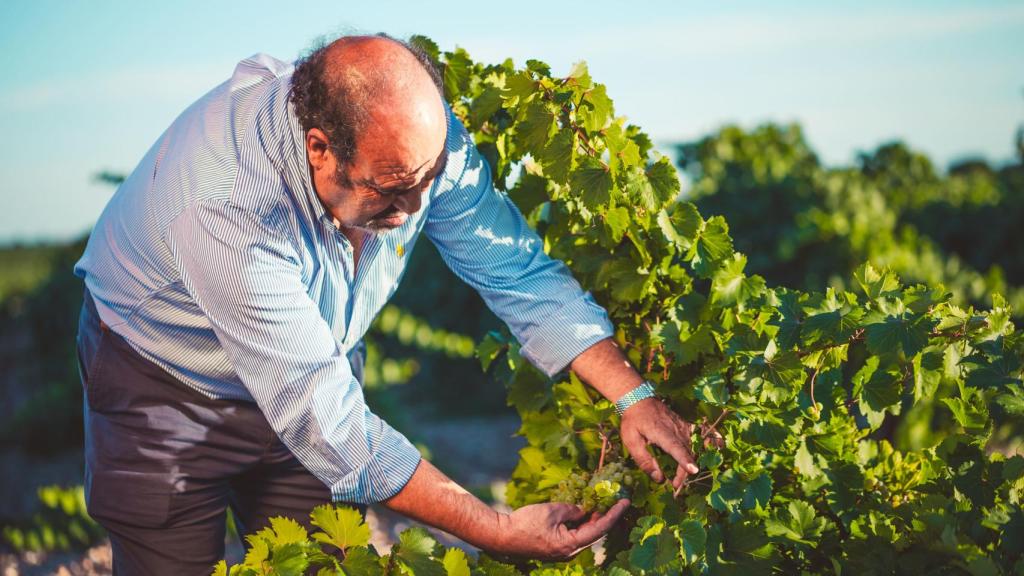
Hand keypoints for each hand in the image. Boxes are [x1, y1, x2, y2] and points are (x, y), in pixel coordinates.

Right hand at [489, 499, 629, 559]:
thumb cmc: (524, 523)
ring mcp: (562, 551)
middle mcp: (569, 552)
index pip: (600, 528)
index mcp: (570, 545)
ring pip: (584, 534)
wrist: (501, 536)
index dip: (614, 514)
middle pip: (594, 533)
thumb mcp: (552, 511)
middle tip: (615, 498)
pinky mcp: (554, 547)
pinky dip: (580, 522)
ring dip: (592, 518)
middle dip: (605, 515)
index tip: (625, 502)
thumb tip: (584, 510)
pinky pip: (573, 534)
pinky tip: (582, 509)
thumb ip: (572, 510)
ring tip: (600, 501)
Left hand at [620, 398, 701, 489]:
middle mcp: (676, 429)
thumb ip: (644, 460)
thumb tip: (659, 478)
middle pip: (686, 453)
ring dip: (689, 463)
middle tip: (674, 484)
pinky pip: (697, 438)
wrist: (639, 400)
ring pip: (692, 448)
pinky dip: (705, 445)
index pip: (676, 447)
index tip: (693, 470)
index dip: (684, 460)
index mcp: (662, 432)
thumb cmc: (633, 422)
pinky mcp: (686, 426)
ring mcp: (683, 427)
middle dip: (683, 472)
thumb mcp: (631, 441)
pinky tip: (712, 451)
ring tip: (681, 476)